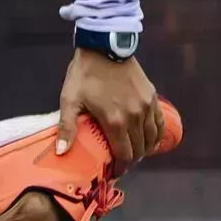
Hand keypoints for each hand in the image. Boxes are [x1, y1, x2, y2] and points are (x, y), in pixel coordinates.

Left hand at [58, 48, 164, 175]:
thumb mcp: (70, 101)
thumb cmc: (84, 76)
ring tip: (136, 154)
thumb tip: (61, 152)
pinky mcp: (152, 96)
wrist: (105, 48)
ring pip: (152, 137)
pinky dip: (157, 134)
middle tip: (123, 164)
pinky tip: (151, 140)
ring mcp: (146, 106)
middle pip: (139, 148)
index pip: (124, 154)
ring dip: (145, 149)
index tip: (115, 172)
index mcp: (115, 121)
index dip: (121, 167)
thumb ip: (67, 128)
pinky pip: (159, 121)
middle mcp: (135, 117)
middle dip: (132, 160)